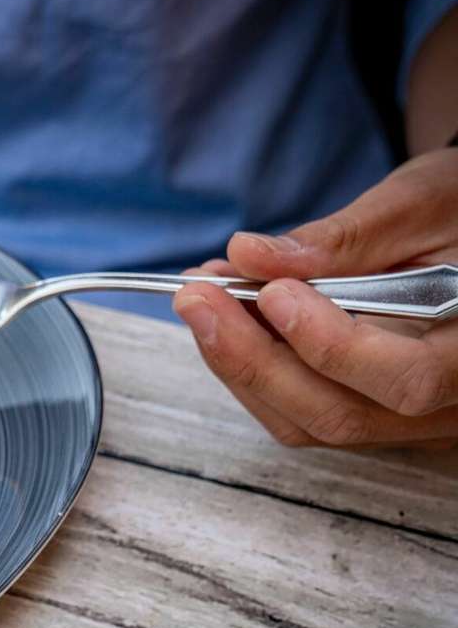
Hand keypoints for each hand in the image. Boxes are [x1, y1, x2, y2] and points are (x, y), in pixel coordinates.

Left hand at [173, 147, 457, 448]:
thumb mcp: (419, 204)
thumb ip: (343, 238)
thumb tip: (249, 256)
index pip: (407, 380)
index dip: (329, 345)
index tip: (273, 292)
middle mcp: (450, 405)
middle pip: (339, 415)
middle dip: (253, 359)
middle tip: (196, 297)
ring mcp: (408, 422)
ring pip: (307, 423)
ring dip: (239, 364)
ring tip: (201, 300)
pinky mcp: (368, 413)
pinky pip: (299, 412)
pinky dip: (252, 368)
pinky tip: (224, 317)